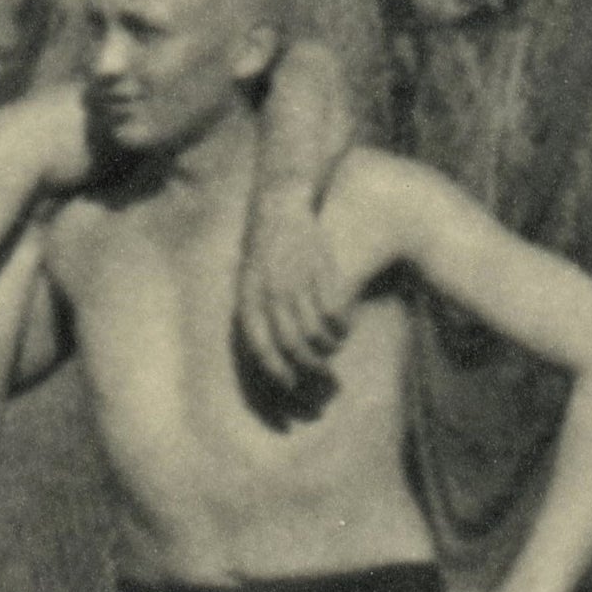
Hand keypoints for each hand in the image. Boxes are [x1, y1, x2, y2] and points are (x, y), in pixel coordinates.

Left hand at [237, 185, 351, 374]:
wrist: (280, 206)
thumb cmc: (263, 251)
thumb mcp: (249, 281)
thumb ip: (256, 314)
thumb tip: (269, 356)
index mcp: (249, 297)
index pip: (260, 346)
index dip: (277, 371)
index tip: (291, 386)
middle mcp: (271, 292)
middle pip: (292, 344)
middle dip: (309, 367)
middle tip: (323, 378)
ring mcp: (296, 281)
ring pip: (316, 331)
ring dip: (328, 348)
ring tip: (332, 350)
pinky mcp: (320, 271)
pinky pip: (335, 311)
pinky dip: (341, 327)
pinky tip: (343, 329)